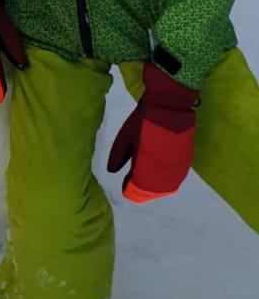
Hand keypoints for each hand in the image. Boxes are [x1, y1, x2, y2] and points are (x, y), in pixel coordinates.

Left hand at [107, 61, 198, 203]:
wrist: (170, 106)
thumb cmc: (144, 120)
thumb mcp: (125, 137)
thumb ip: (118, 156)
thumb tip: (112, 171)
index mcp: (146, 169)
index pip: (136, 190)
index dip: (129, 189)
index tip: (124, 185)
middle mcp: (163, 174)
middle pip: (152, 192)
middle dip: (142, 191)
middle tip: (133, 183)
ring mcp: (177, 169)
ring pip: (166, 187)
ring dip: (155, 187)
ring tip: (147, 180)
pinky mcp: (187, 161)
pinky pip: (176, 178)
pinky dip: (167, 180)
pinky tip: (161, 174)